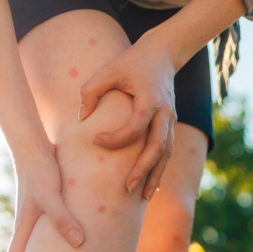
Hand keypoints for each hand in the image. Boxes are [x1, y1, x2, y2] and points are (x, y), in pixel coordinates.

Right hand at [4, 149, 84, 251]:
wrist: (32, 145)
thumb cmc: (40, 169)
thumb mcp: (51, 194)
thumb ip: (63, 218)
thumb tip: (78, 243)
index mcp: (24, 228)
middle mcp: (26, 226)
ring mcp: (34, 217)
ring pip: (34, 248)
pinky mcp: (44, 206)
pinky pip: (46, 233)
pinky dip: (51, 245)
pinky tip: (67, 246)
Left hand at [78, 32, 176, 200]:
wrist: (163, 54)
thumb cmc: (131, 62)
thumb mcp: (108, 71)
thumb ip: (90, 91)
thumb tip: (81, 118)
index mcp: (151, 99)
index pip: (136, 126)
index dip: (116, 138)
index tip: (95, 140)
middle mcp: (165, 112)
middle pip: (157, 147)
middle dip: (143, 169)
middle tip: (126, 188)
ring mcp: (171, 119)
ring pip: (166, 153)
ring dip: (154, 175)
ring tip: (141, 197)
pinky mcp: (170, 124)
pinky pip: (167, 151)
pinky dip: (159, 169)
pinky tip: (150, 186)